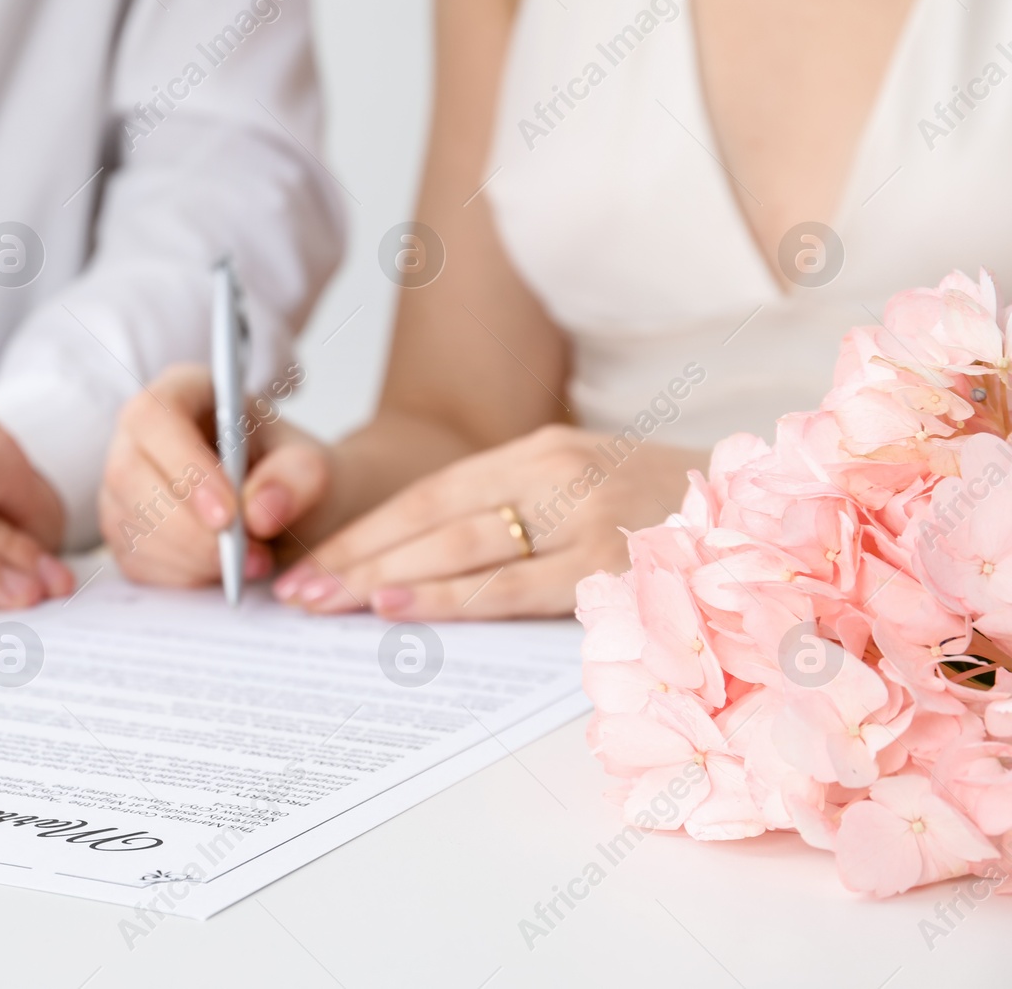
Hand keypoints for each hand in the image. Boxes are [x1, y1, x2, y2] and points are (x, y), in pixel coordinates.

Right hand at [100, 364, 327, 585]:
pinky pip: (137, 562)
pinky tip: (225, 570)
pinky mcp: (125, 532)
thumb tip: (259, 510)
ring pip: (131, 526)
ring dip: (193, 558)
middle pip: (130, 477)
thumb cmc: (291, 474)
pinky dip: (186, 576)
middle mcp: (140, 436)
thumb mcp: (311, 466)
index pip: (156, 418)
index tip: (227, 514)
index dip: (183, 467)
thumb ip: (296, 477)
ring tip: (254, 562)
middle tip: (250, 556)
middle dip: (189, 529)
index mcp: (181, 392)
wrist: (289, 510)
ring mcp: (124, 486)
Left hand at [272, 424, 706, 619]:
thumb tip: (416, 562)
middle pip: (433, 518)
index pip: (431, 492)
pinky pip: (514, 587)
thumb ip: (512, 510)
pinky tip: (399, 610)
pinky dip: (451, 600)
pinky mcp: (611, 565)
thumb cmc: (658, 511)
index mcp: (541, 451)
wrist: (766, 514)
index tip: (312, 560)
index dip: (365, 527)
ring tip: (326, 603)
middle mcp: (556, 474)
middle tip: (297, 590)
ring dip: (384, 578)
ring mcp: (585, 517)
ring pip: (461, 548)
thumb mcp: (581, 487)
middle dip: (357, 557)